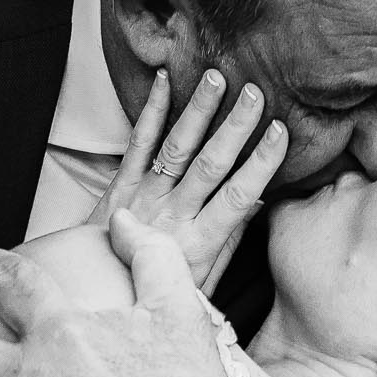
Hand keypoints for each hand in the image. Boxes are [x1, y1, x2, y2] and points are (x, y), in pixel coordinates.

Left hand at [88, 69, 286, 292]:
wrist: (96, 298)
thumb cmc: (156, 292)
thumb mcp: (200, 282)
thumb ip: (228, 243)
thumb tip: (258, 202)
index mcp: (198, 242)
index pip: (237, 197)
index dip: (260, 163)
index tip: (281, 132)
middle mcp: (172, 216)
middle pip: (208, 166)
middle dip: (234, 127)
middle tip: (255, 94)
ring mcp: (143, 198)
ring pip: (175, 148)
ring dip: (198, 110)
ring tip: (216, 77)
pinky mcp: (119, 186)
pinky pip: (137, 144)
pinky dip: (151, 111)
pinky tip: (164, 81)